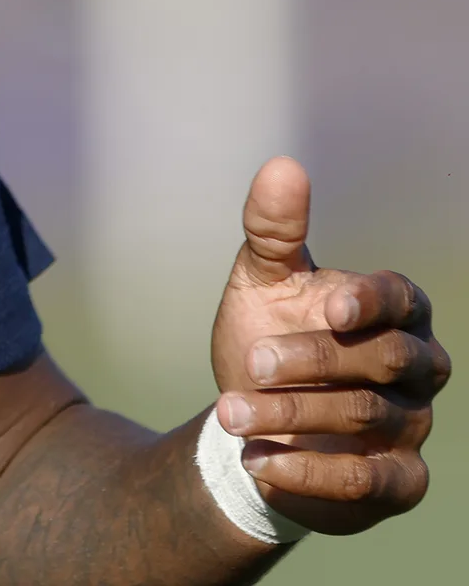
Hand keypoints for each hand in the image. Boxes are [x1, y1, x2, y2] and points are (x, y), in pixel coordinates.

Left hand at [209, 155, 449, 534]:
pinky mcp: (400, 480)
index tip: (328, 304)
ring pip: (367, 417)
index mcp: (393, 311)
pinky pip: (371, 480)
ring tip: (229, 412)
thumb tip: (283, 164)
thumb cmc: (266, 337)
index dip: (371, 300)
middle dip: (313, 361)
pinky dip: (313, 472)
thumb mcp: (261, 280)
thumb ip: (272, 229)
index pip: (401, 298)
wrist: (253, 421)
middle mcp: (416, 367)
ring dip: (292, 415)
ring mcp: (412, 425)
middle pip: (384, 359)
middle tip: (250, 363)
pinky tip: (259, 461)